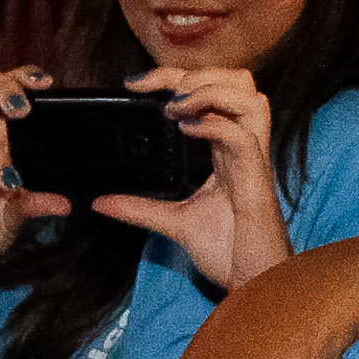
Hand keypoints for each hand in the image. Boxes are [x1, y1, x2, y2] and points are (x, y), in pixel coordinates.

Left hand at [93, 62, 288, 289]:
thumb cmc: (230, 253)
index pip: (213, 92)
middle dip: (196, 72)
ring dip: (209, 91)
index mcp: (228, 151)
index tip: (137, 84)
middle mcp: (245, 149)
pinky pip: (242, 138)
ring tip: (175, 105)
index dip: (177, 77)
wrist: (255, 287)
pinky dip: (214, 125)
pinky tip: (186, 128)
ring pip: (250, 98)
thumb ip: (141, 209)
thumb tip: (101, 202)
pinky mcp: (257, 183)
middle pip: (238, 82)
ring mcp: (253, 163)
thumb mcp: (175, 223)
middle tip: (154, 87)